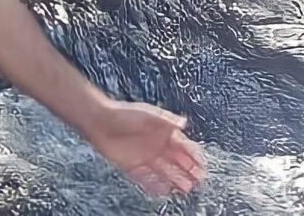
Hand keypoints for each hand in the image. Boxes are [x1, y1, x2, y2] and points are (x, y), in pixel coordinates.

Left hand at [86, 100, 206, 195]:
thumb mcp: (149, 114)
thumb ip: (167, 120)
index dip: (194, 155)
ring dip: (175, 179)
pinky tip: (164, 190)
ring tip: (186, 188)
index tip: (203, 164)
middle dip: (189, 170)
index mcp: (162, 132)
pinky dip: (155, 184)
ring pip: (164, 171)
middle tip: (199, 180)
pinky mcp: (132, 165)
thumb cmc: (123, 113)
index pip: (183, 146)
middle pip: (176, 161)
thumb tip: (183, 122)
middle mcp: (155, 145)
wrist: (100, 120)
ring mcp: (144, 156)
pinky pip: (146, 178)